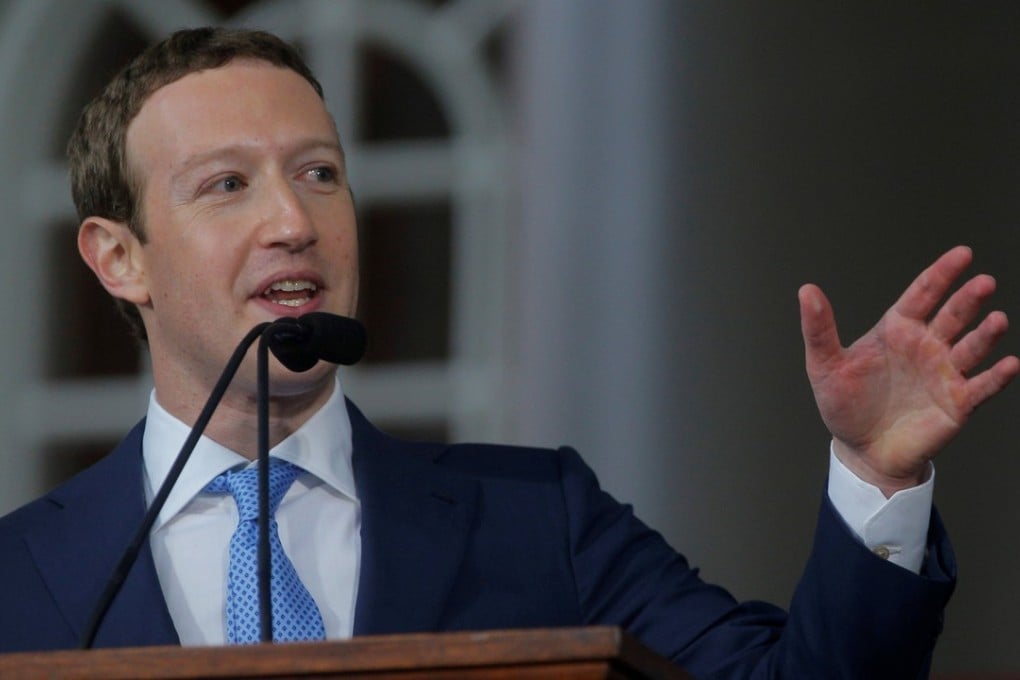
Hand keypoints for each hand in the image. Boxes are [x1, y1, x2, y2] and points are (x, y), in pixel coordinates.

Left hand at [799, 246, 1018, 496]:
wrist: (862, 451)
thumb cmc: (845, 406)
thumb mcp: (824, 366)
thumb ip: (819, 329)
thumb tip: (806, 291)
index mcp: (897, 330)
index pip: (923, 294)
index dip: (942, 274)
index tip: (962, 253)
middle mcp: (926, 346)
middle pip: (953, 316)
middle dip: (968, 299)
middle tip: (984, 282)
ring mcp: (945, 373)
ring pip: (972, 347)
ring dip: (986, 334)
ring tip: (997, 320)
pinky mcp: (957, 403)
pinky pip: (981, 387)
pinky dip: (996, 377)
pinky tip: (1008, 364)